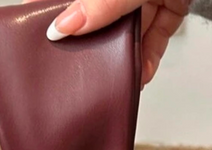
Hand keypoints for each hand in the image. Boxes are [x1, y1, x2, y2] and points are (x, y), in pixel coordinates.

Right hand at [24, 0, 189, 84]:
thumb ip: (98, 4)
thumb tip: (62, 27)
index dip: (51, 14)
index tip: (41, 39)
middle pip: (98, 18)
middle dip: (90, 45)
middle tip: (80, 69)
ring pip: (127, 32)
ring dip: (122, 58)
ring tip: (112, 79)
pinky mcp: (170, 6)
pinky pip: (155, 37)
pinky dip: (147, 58)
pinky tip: (140, 75)